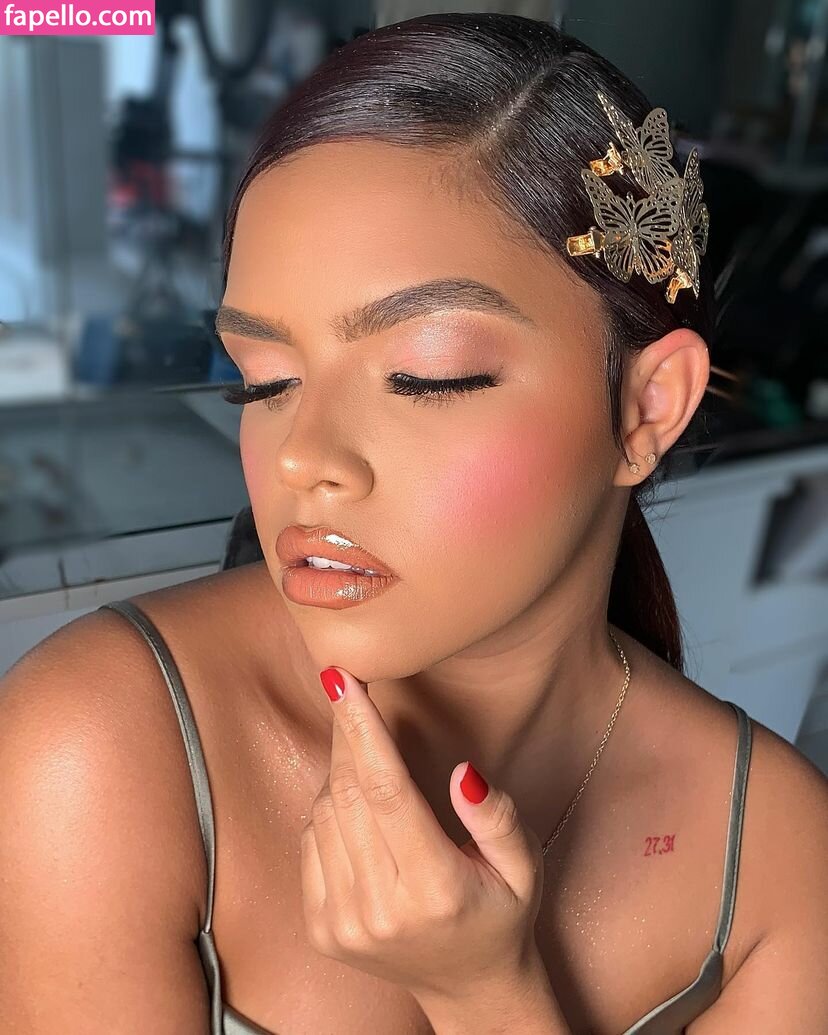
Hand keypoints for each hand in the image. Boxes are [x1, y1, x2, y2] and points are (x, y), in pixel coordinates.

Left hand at [299, 665, 546, 1004]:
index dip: (361, 728)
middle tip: (349, 688)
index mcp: (435, 889)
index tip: (342, 679)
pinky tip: (359, 807)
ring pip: (324, 814)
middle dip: (346, 733)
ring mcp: (343, 924)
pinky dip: (329, 810)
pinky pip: (310, 841)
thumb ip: (498, 819)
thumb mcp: (524, 867)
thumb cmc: (501, 914)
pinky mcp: (321, 930)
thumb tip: (463, 772)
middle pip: (348, 794)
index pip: (386, 790)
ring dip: (341, 772)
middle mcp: (380, 910)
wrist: (467, 988)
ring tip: (371, 760)